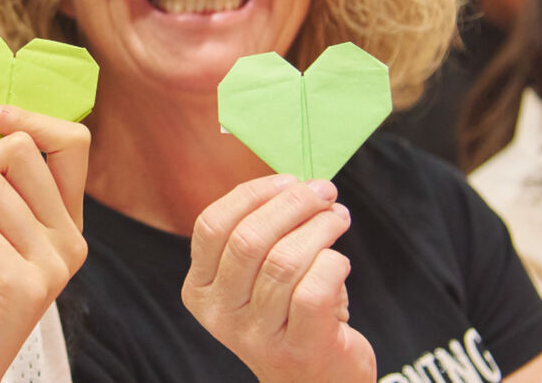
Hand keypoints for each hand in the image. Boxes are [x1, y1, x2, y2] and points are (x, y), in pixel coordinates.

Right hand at [181, 174, 373, 382]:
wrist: (316, 381)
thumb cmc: (288, 314)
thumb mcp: (254, 278)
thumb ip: (259, 234)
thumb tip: (294, 183)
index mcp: (200, 290)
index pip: (212, 226)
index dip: (253, 194)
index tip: (289, 179)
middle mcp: (221, 315)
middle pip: (249, 238)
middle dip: (293, 204)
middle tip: (324, 192)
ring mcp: (256, 336)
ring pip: (285, 261)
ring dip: (320, 228)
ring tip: (338, 218)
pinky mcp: (299, 349)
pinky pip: (315, 290)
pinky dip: (334, 263)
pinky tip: (341, 261)